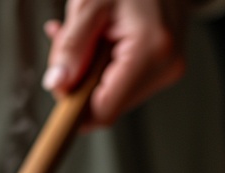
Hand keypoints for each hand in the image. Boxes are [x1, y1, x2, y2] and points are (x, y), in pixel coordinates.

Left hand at [42, 0, 188, 128]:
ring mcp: (167, 70)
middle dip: (79, 83)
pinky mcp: (163, 69)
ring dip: (89, 73)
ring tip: (88, 37)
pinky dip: (101, 68)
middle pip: (105, 105)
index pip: (104, 111)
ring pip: (111, 96)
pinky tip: (96, 43)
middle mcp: (165, 67)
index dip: (74, 106)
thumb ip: (70, 47)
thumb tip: (57, 84)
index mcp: (151, 51)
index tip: (58, 85)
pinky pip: (122, 84)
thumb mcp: (89, 4)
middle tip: (68, 45)